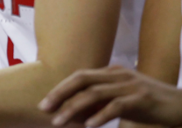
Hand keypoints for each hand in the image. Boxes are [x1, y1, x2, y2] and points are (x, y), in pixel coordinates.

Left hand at [38, 66, 181, 126]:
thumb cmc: (151, 105)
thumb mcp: (124, 99)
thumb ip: (102, 101)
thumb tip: (78, 113)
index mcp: (111, 72)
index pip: (79, 76)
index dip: (60, 88)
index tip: (45, 103)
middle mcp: (118, 74)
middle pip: (81, 79)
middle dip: (60, 94)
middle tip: (44, 109)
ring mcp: (130, 85)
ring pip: (94, 93)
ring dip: (73, 109)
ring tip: (59, 122)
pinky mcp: (142, 98)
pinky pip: (115, 106)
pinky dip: (100, 115)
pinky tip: (89, 126)